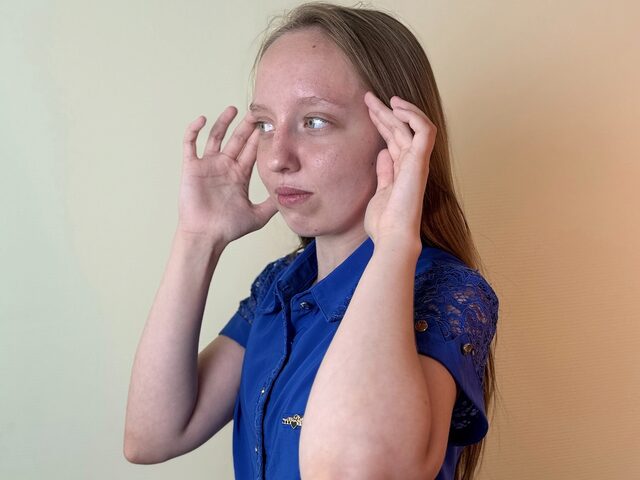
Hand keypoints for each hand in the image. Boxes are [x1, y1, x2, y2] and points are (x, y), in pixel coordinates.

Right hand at [178, 107, 276, 242]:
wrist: (206, 236)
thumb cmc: (228, 228)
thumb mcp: (258, 215)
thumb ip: (273, 204)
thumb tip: (290, 196)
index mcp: (239, 175)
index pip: (251, 151)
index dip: (258, 137)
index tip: (269, 123)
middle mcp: (224, 167)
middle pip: (236, 140)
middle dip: (246, 126)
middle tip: (257, 111)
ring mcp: (208, 166)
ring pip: (215, 137)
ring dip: (223, 122)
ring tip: (233, 109)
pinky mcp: (191, 167)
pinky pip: (190, 144)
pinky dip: (194, 130)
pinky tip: (202, 119)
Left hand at [363, 92, 436, 247]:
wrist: (392, 237)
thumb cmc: (385, 223)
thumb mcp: (380, 191)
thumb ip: (384, 172)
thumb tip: (382, 153)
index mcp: (403, 170)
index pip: (395, 139)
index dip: (383, 122)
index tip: (367, 110)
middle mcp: (412, 164)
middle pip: (401, 129)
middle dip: (385, 111)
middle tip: (367, 97)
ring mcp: (417, 162)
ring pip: (411, 126)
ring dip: (396, 110)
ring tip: (382, 98)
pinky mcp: (419, 162)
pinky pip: (423, 131)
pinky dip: (413, 115)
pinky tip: (397, 107)